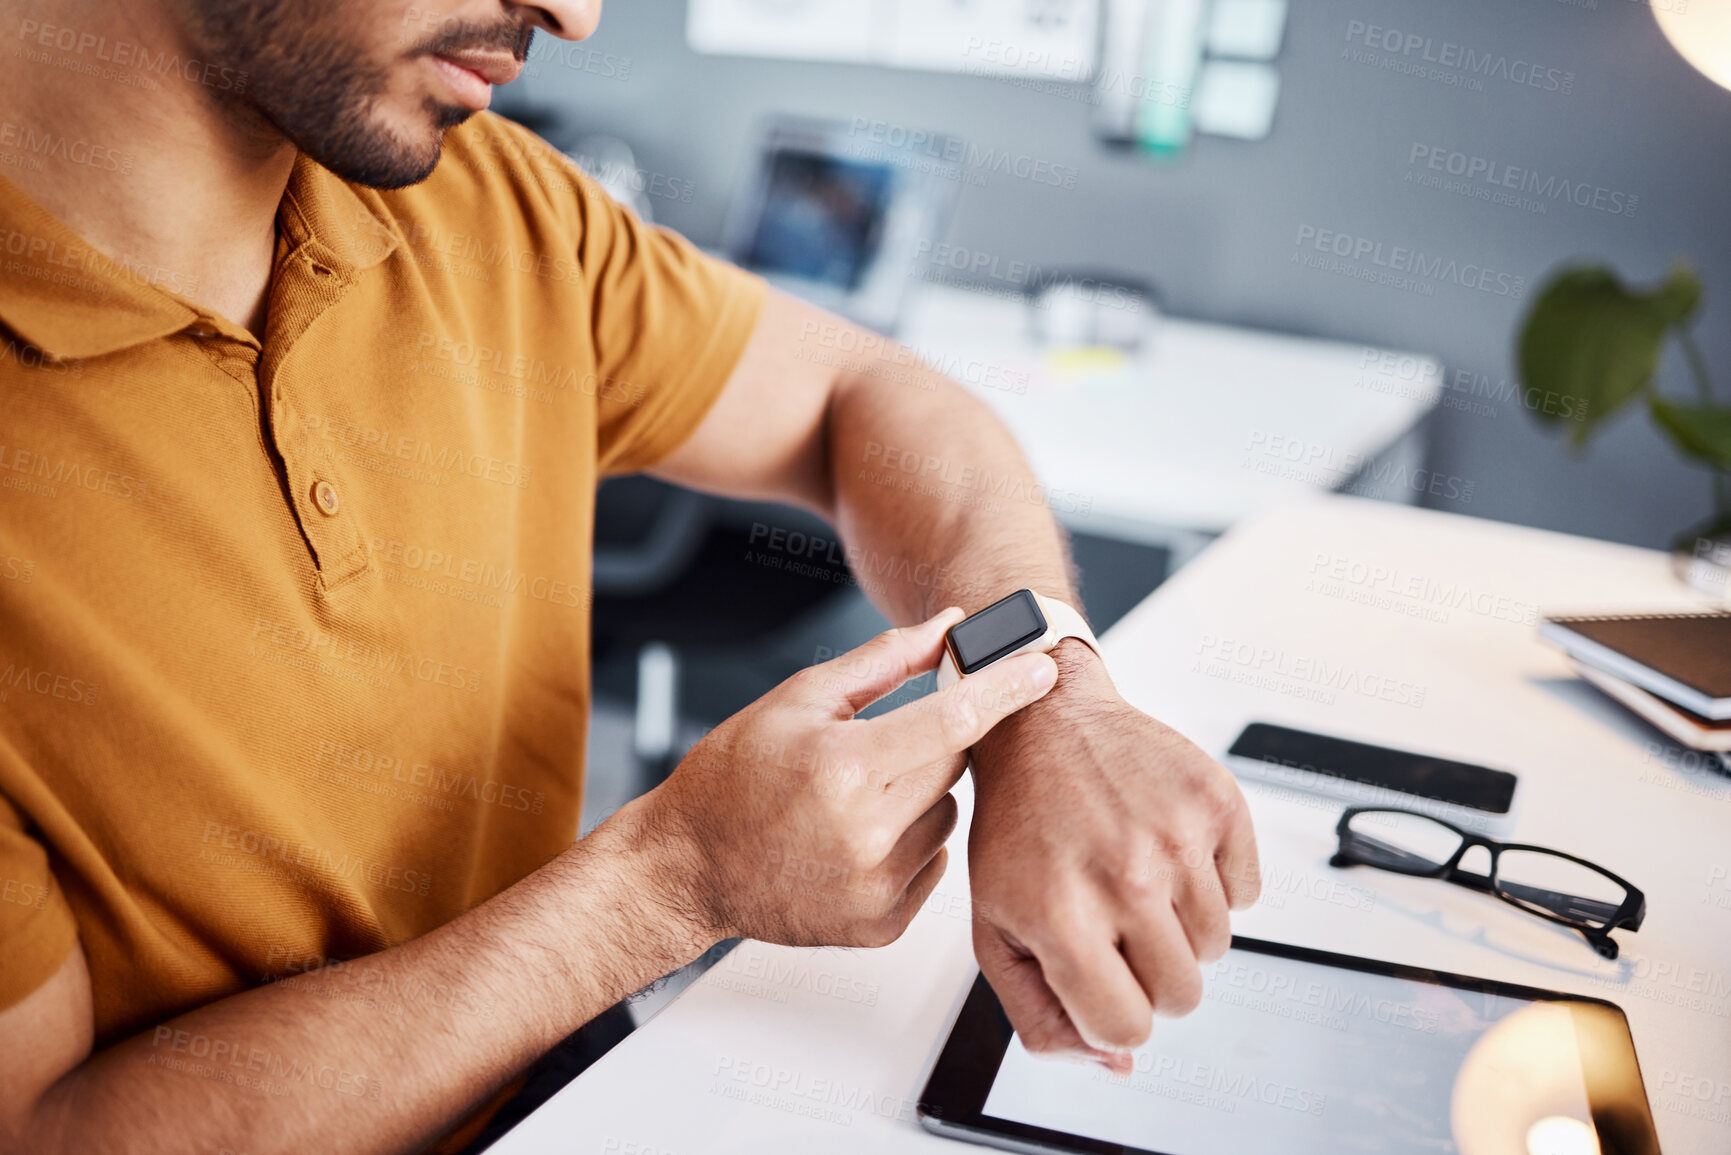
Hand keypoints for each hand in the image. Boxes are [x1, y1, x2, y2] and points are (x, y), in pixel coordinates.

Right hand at [620, 609, 1058, 949]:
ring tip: (859, 798)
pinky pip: (934, 864)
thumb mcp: (797, 700)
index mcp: (843, 768)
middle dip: (934, 742)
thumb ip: (881, 661)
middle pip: (953, 764)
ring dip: (921, 795)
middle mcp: (865, 833)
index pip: (953, 720)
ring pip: (947, 814)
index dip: (1004, 689)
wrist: (686, 869)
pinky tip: (858, 838)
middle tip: (885, 744)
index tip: (1041, 667)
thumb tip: (945, 628)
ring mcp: (877, 886)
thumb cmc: (731, 781)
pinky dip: (911, 843)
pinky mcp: (883, 924)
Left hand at [967, 644, 1259, 1070]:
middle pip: (1183, 995)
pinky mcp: (1216, 801)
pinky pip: (1247, 892)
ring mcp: (1176, 836)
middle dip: (1152, 973)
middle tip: (1117, 923)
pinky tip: (1165, 846)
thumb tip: (1117, 1064)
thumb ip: (1041, 1015)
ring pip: (1217, 946)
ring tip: (1135, 877)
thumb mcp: (996, 927)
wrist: (1041, 723)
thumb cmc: (1016, 828)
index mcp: (1060, 916)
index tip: (1100, 977)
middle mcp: (1123, 877)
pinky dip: (1214, 882)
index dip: (1116, 1014)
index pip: (1128, 1028)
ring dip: (1180, 926)